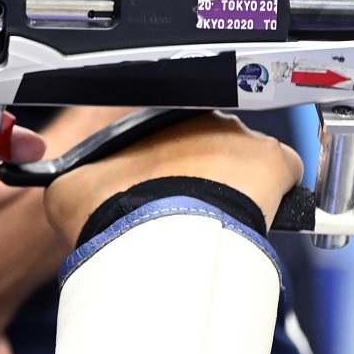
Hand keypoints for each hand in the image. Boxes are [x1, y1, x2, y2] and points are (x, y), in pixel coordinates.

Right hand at [43, 112, 302, 245]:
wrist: (154, 234)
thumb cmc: (114, 210)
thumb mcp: (71, 191)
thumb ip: (77, 181)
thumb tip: (72, 186)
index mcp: (153, 119)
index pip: (163, 138)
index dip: (160, 169)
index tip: (158, 196)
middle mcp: (200, 118)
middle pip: (207, 148)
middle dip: (202, 177)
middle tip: (187, 215)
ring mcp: (240, 138)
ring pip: (243, 164)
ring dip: (235, 189)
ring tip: (218, 226)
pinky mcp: (275, 161)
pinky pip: (282, 179)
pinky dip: (274, 198)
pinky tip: (255, 222)